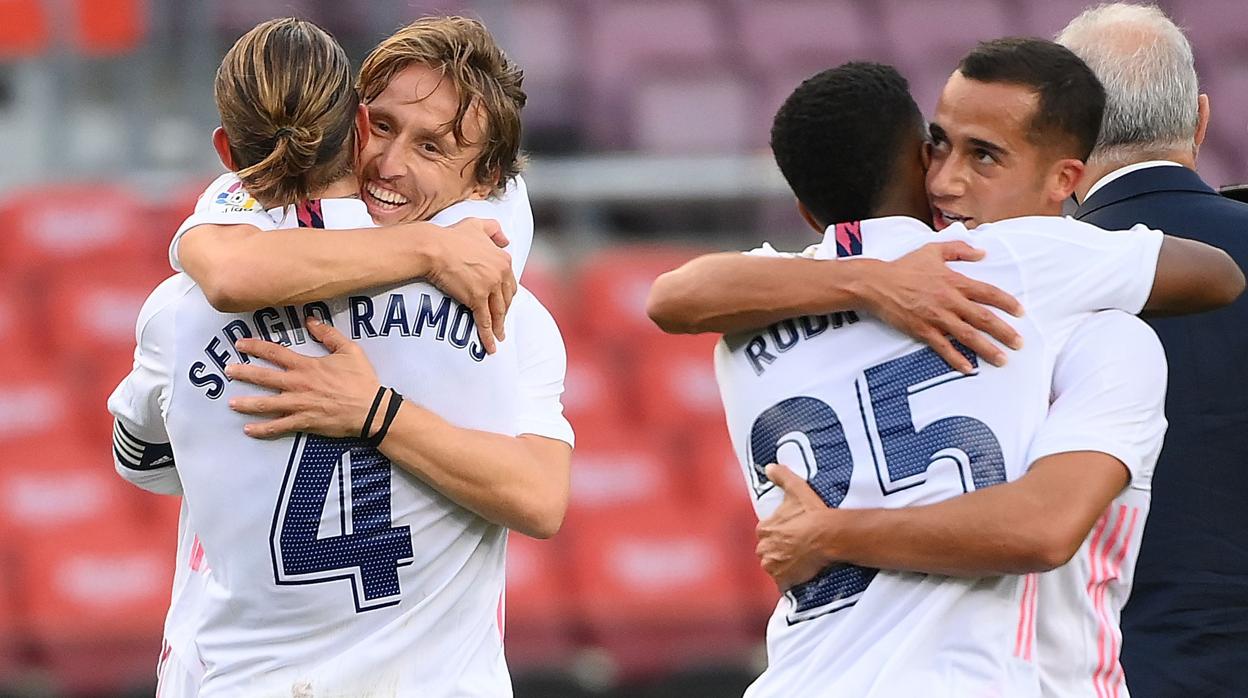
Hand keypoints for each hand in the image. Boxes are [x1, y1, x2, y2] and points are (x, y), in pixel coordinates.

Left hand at [225, 318, 381, 438]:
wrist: (371, 409)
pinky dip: (263, 429)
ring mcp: (299, 405)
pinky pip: (279, 426)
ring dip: (247, 403)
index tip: (240, 344)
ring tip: (231, 403)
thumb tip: (310, 320)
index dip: (255, 347)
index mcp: (307, 366)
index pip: (275, 353)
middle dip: (243, 373)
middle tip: (228, 370)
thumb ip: (328, 335)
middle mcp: (298, 384)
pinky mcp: (304, 422)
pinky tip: (249, 430)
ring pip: (266, 404)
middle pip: (264, 377)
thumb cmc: (362, 380)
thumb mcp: (349, 350)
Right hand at [423, 218, 516, 355]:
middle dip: (504, 312)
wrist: (433, 247)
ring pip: (498, 312)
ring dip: (499, 328)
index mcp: (503, 259)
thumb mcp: (476, 224)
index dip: (506, 296)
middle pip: (506, 299)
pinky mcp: (477, 298)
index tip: (503, 304)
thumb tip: (506, 240)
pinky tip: (490, 346)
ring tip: (498, 338)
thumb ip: (493, 229)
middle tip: (501, 322)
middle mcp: (500, 273)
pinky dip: (488, 335)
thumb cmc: (451, 236)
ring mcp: (490, 286)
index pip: (510, 283)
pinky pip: (485, 321)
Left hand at [756, 464, 835, 590]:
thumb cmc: (813, 513)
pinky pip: (784, 584)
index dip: (782, 534)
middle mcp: (764, 549)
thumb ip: (782, 477)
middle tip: (799, 548)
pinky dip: (791, 581)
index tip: (794, 534)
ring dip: (785, 566)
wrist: (829, 536)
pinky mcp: (783, 581)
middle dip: (781, 551)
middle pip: (770, 551)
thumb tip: (770, 467)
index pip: (768, 534)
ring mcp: (773, 567)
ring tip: (803, 561)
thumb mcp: (797, 490)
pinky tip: (803, 575)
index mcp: (764, 529)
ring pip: (775, 567)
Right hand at [857, 242, 1023, 372]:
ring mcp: (936, 317)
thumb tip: (982, 253)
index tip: (1021, 312)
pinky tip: (968, 368)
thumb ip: (959, 250)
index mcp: (954, 281)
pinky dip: (956, 359)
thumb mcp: (933, 251)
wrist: (876, 284)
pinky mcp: (922, 330)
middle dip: (1004, 331)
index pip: (988, 293)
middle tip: (1019, 343)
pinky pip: (943, 347)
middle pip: (983, 318)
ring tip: (1002, 360)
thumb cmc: (904, 267)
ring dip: (987, 349)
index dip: (1006, 302)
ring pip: (968, 335)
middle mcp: (949, 300)